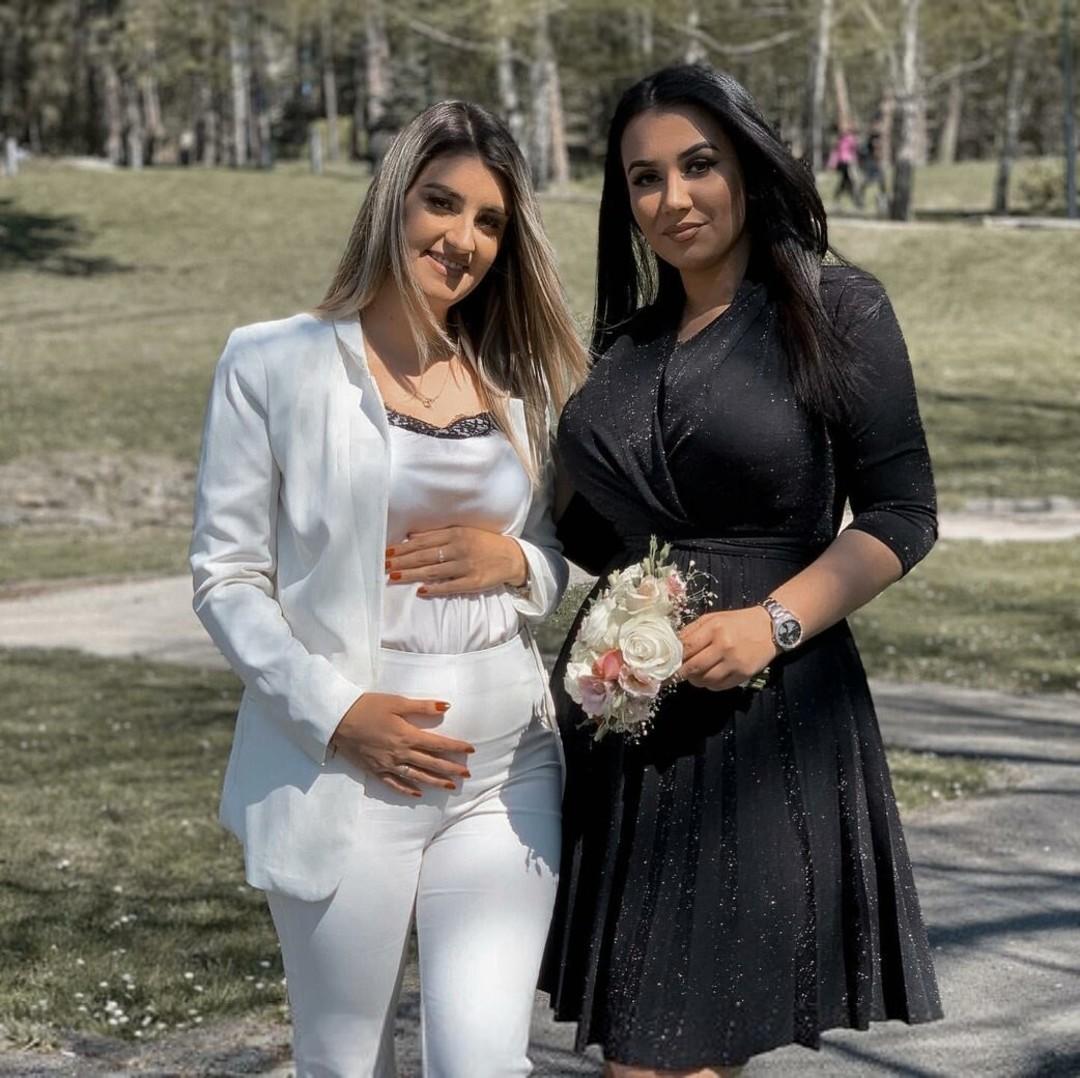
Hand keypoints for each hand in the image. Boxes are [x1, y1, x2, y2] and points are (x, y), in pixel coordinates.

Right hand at [330, 693, 473, 796]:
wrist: (337, 720)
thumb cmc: (367, 707)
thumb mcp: (396, 702)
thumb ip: (422, 706)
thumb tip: (446, 706)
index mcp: (406, 735)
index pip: (437, 744)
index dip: (455, 748)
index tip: (470, 751)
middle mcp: (399, 753)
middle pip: (431, 763)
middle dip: (450, 769)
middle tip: (467, 775)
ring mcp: (387, 764)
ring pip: (416, 776)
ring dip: (435, 782)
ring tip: (450, 787)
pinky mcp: (375, 770)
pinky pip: (394, 783)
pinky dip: (407, 789)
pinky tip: (418, 793)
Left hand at [385, 526, 527, 596]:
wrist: (511, 556)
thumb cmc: (483, 543)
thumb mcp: (462, 531)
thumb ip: (438, 534)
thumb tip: (412, 536)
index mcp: (455, 534)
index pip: (423, 542)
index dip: (403, 548)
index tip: (387, 553)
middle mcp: (459, 548)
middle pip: (424, 556)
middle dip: (402, 562)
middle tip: (384, 566)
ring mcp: (466, 566)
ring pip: (433, 571)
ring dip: (412, 574)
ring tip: (393, 578)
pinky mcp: (473, 582)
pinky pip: (451, 586)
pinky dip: (436, 588)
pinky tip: (421, 590)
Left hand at [677, 607, 776, 691]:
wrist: (770, 627)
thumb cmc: (737, 622)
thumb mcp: (713, 619)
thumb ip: (692, 631)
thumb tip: (672, 646)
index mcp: (714, 628)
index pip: (686, 648)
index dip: (672, 658)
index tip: (664, 664)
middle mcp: (724, 646)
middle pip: (693, 667)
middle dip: (680, 672)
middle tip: (674, 673)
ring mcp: (734, 662)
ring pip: (705, 680)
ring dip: (695, 679)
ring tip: (694, 673)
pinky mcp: (743, 675)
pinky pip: (718, 686)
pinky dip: (709, 684)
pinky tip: (709, 676)